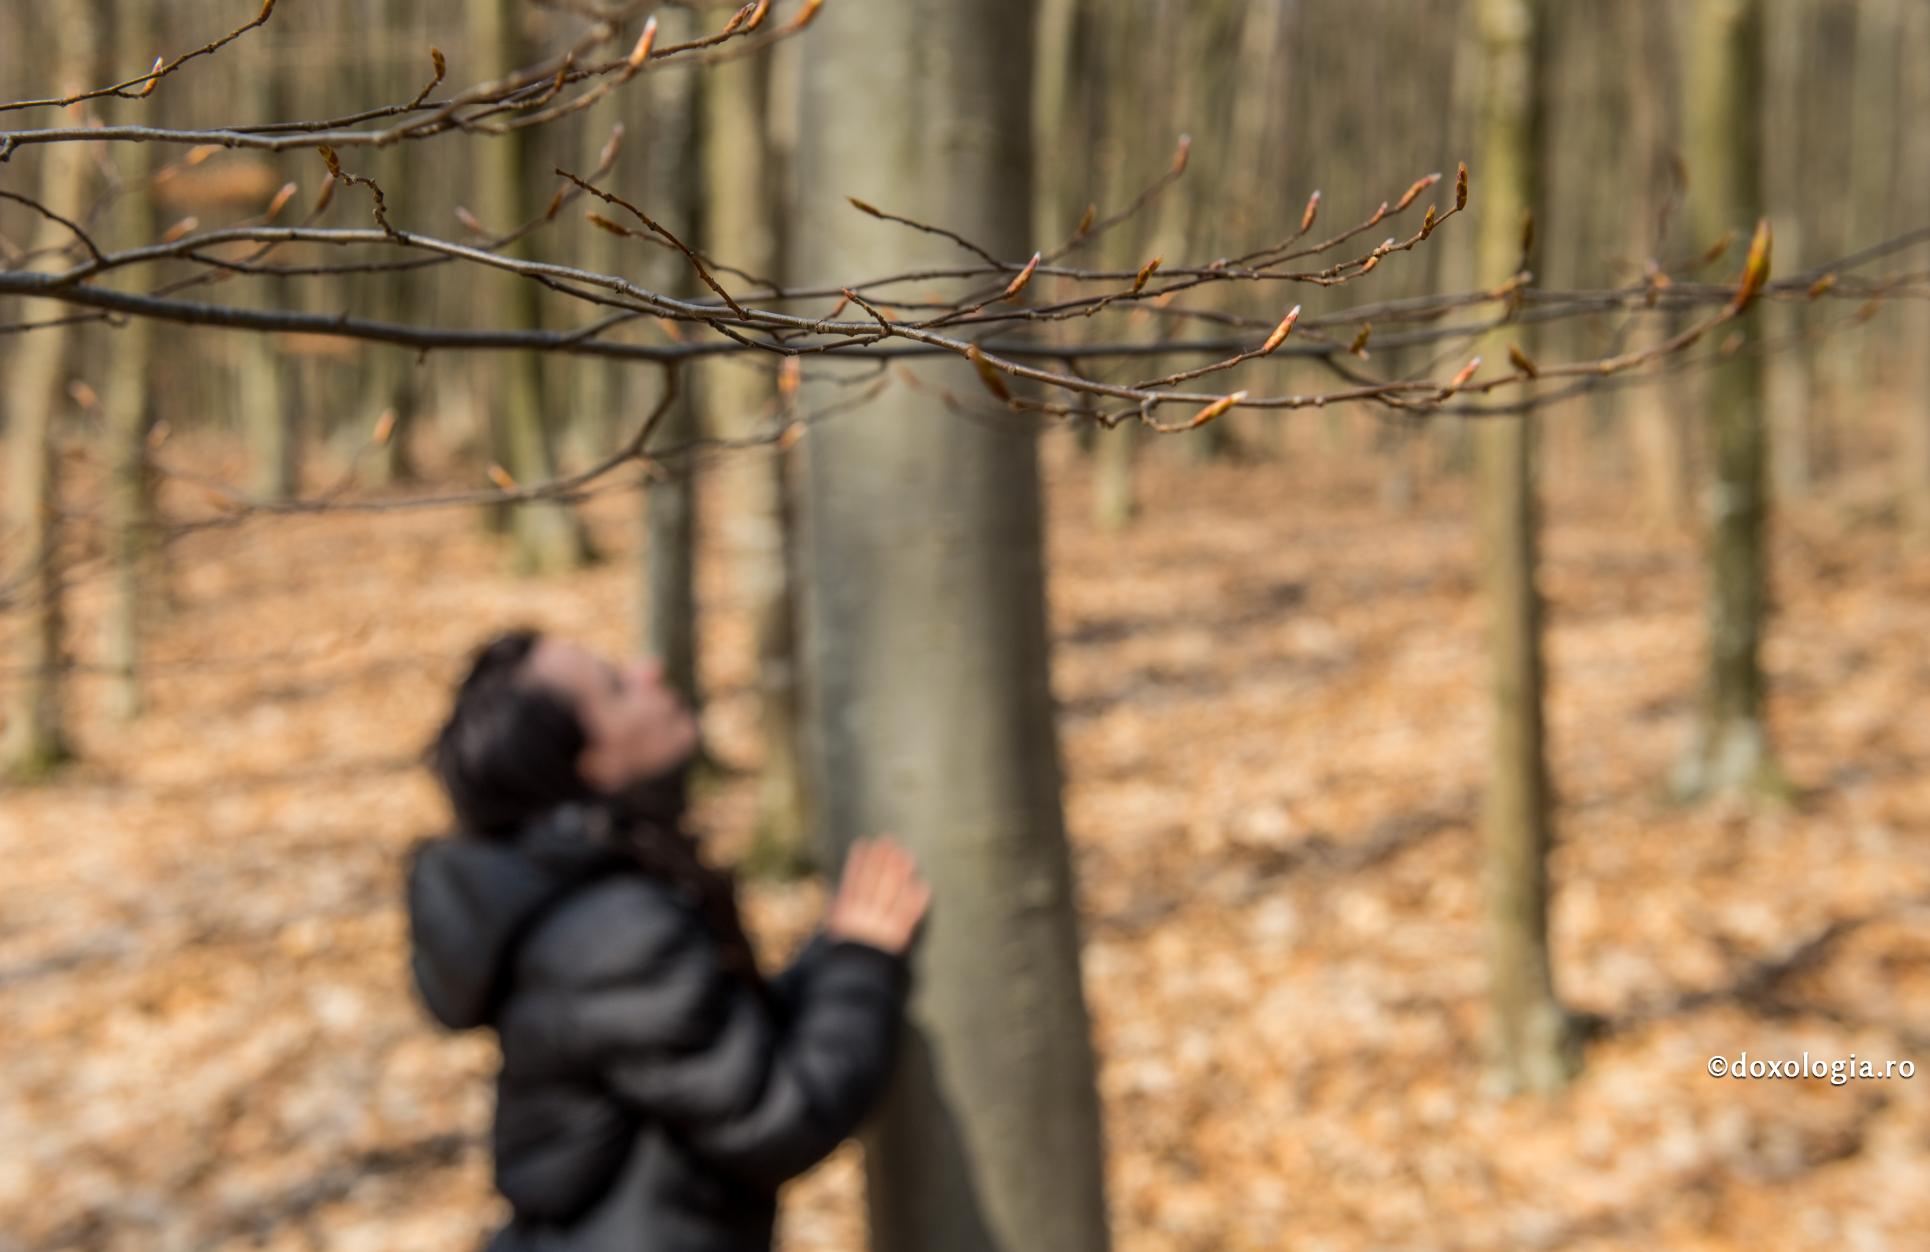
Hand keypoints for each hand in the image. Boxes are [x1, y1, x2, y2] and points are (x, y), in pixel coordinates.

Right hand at [824, 834, 930, 956]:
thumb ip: (837, 918)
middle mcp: (863, 918)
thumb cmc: (840, 966)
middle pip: (874, 883)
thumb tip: (839, 900)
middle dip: (882, 861)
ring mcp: (881, 928)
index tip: (864, 844)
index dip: (859, 862)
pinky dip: (917, 902)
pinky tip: (924, 887)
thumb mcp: (831, 940)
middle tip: (889, 841)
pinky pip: (909, 918)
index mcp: (844, 917)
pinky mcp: (898, 940)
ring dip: (900, 874)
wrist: (852, 990)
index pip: (852, 883)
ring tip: (907, 856)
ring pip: (892, 895)